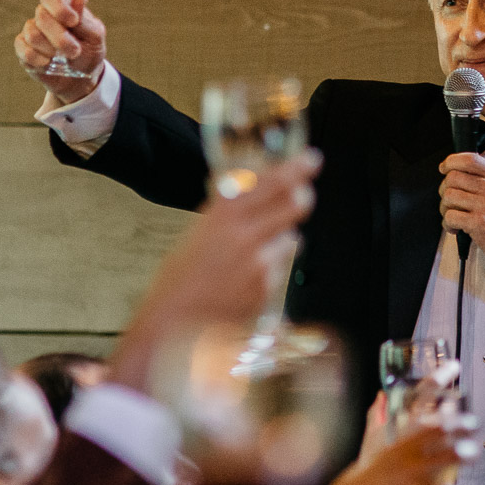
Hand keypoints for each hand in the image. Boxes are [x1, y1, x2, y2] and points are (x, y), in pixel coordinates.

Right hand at [14, 0, 107, 102]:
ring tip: (64, 58)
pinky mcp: (23, 50)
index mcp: (62, 7)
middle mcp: (44, 16)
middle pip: (41, 16)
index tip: (73, 21)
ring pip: (32, 34)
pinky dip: (40, 60)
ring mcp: (31, 32)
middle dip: (60, 36)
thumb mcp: (94, 36)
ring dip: (52, 49)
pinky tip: (49, 63)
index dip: (58, 7)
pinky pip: (25, 51)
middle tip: (75, 51)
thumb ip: (84, 18)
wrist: (80, 78)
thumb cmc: (89, 51)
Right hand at [104, 152, 320, 392]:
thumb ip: (227, 215)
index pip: (269, 182)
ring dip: (281, 241)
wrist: (173, 325)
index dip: (295, 168)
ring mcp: (259, 263)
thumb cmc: (177, 281)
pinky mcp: (267, 288)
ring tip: (252, 255)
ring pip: (290, 240)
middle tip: (301, 196)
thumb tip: (253, 197)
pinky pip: (280, 270)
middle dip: (301, 199)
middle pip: (294, 205)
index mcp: (222, 215)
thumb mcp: (198, 234)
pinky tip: (246, 280)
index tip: (310, 159)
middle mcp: (244, 235)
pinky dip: (271, 270)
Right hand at [262, 409, 473, 484]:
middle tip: (476, 427)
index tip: (460, 395)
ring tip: (474, 454)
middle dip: (463, 432)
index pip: (426, 421)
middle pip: (443, 442)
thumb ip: (377, 423)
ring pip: (447, 469)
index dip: (448, 409)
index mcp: (394, 447)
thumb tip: (381, 398)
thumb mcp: (366, 451)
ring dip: (462, 459)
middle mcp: (406, 463)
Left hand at [437, 152, 484, 280]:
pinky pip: (450, 216)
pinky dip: (448, 224)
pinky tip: (456, 229)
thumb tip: (468, 176)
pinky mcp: (479, 224)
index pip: (470, 159)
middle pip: (453, 177)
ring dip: (445, 209)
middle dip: (445, 190)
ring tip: (453, 217)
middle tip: (450, 202)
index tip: (444, 169)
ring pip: (449, 196)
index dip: (451, 162)